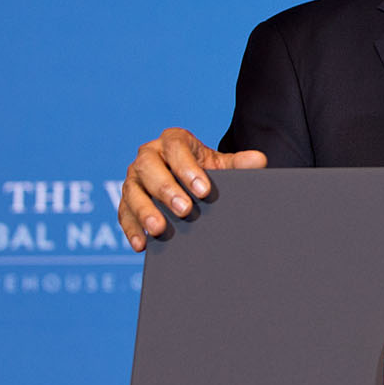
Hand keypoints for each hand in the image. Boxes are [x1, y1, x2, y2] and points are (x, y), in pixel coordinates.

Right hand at [117, 127, 266, 250]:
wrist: (187, 180)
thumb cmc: (203, 170)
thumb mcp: (220, 165)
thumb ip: (238, 163)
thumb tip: (260, 160)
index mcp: (172, 140)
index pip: (176, 148)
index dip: (188, 168)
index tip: (204, 190)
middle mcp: (148, 155)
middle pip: (149, 167)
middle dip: (167, 189)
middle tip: (185, 210)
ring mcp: (133, 178)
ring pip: (132, 191)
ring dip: (145, 211)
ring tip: (160, 229)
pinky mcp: (125, 200)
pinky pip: (123, 213)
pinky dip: (132, 229)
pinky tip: (142, 244)